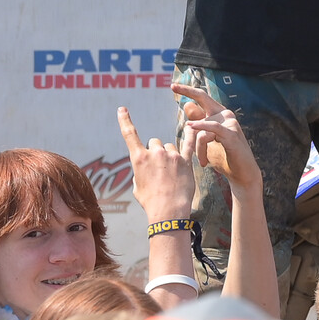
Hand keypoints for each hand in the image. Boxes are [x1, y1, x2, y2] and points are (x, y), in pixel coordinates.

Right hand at [120, 104, 196, 224]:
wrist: (168, 210)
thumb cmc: (150, 201)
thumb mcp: (137, 187)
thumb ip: (140, 172)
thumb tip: (146, 168)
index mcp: (139, 158)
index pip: (129, 135)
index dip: (125, 121)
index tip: (122, 109)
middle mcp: (155, 153)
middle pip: (154, 143)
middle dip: (155, 153)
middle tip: (158, 170)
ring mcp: (172, 155)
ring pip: (170, 147)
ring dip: (169, 155)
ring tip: (171, 174)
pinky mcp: (186, 160)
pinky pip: (189, 143)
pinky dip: (192, 135)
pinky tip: (196, 126)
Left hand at [173, 84, 261, 196]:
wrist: (242, 174)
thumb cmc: (224, 157)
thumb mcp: (207, 139)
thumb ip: (199, 123)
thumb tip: (187, 105)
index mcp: (219, 115)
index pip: (202, 98)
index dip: (188, 91)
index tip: (173, 86)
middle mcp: (226, 115)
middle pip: (203, 98)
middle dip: (188, 91)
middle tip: (172, 87)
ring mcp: (230, 123)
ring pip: (201, 128)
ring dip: (197, 148)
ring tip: (202, 162)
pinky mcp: (231, 135)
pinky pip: (211, 130)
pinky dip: (201, 129)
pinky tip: (191, 128)